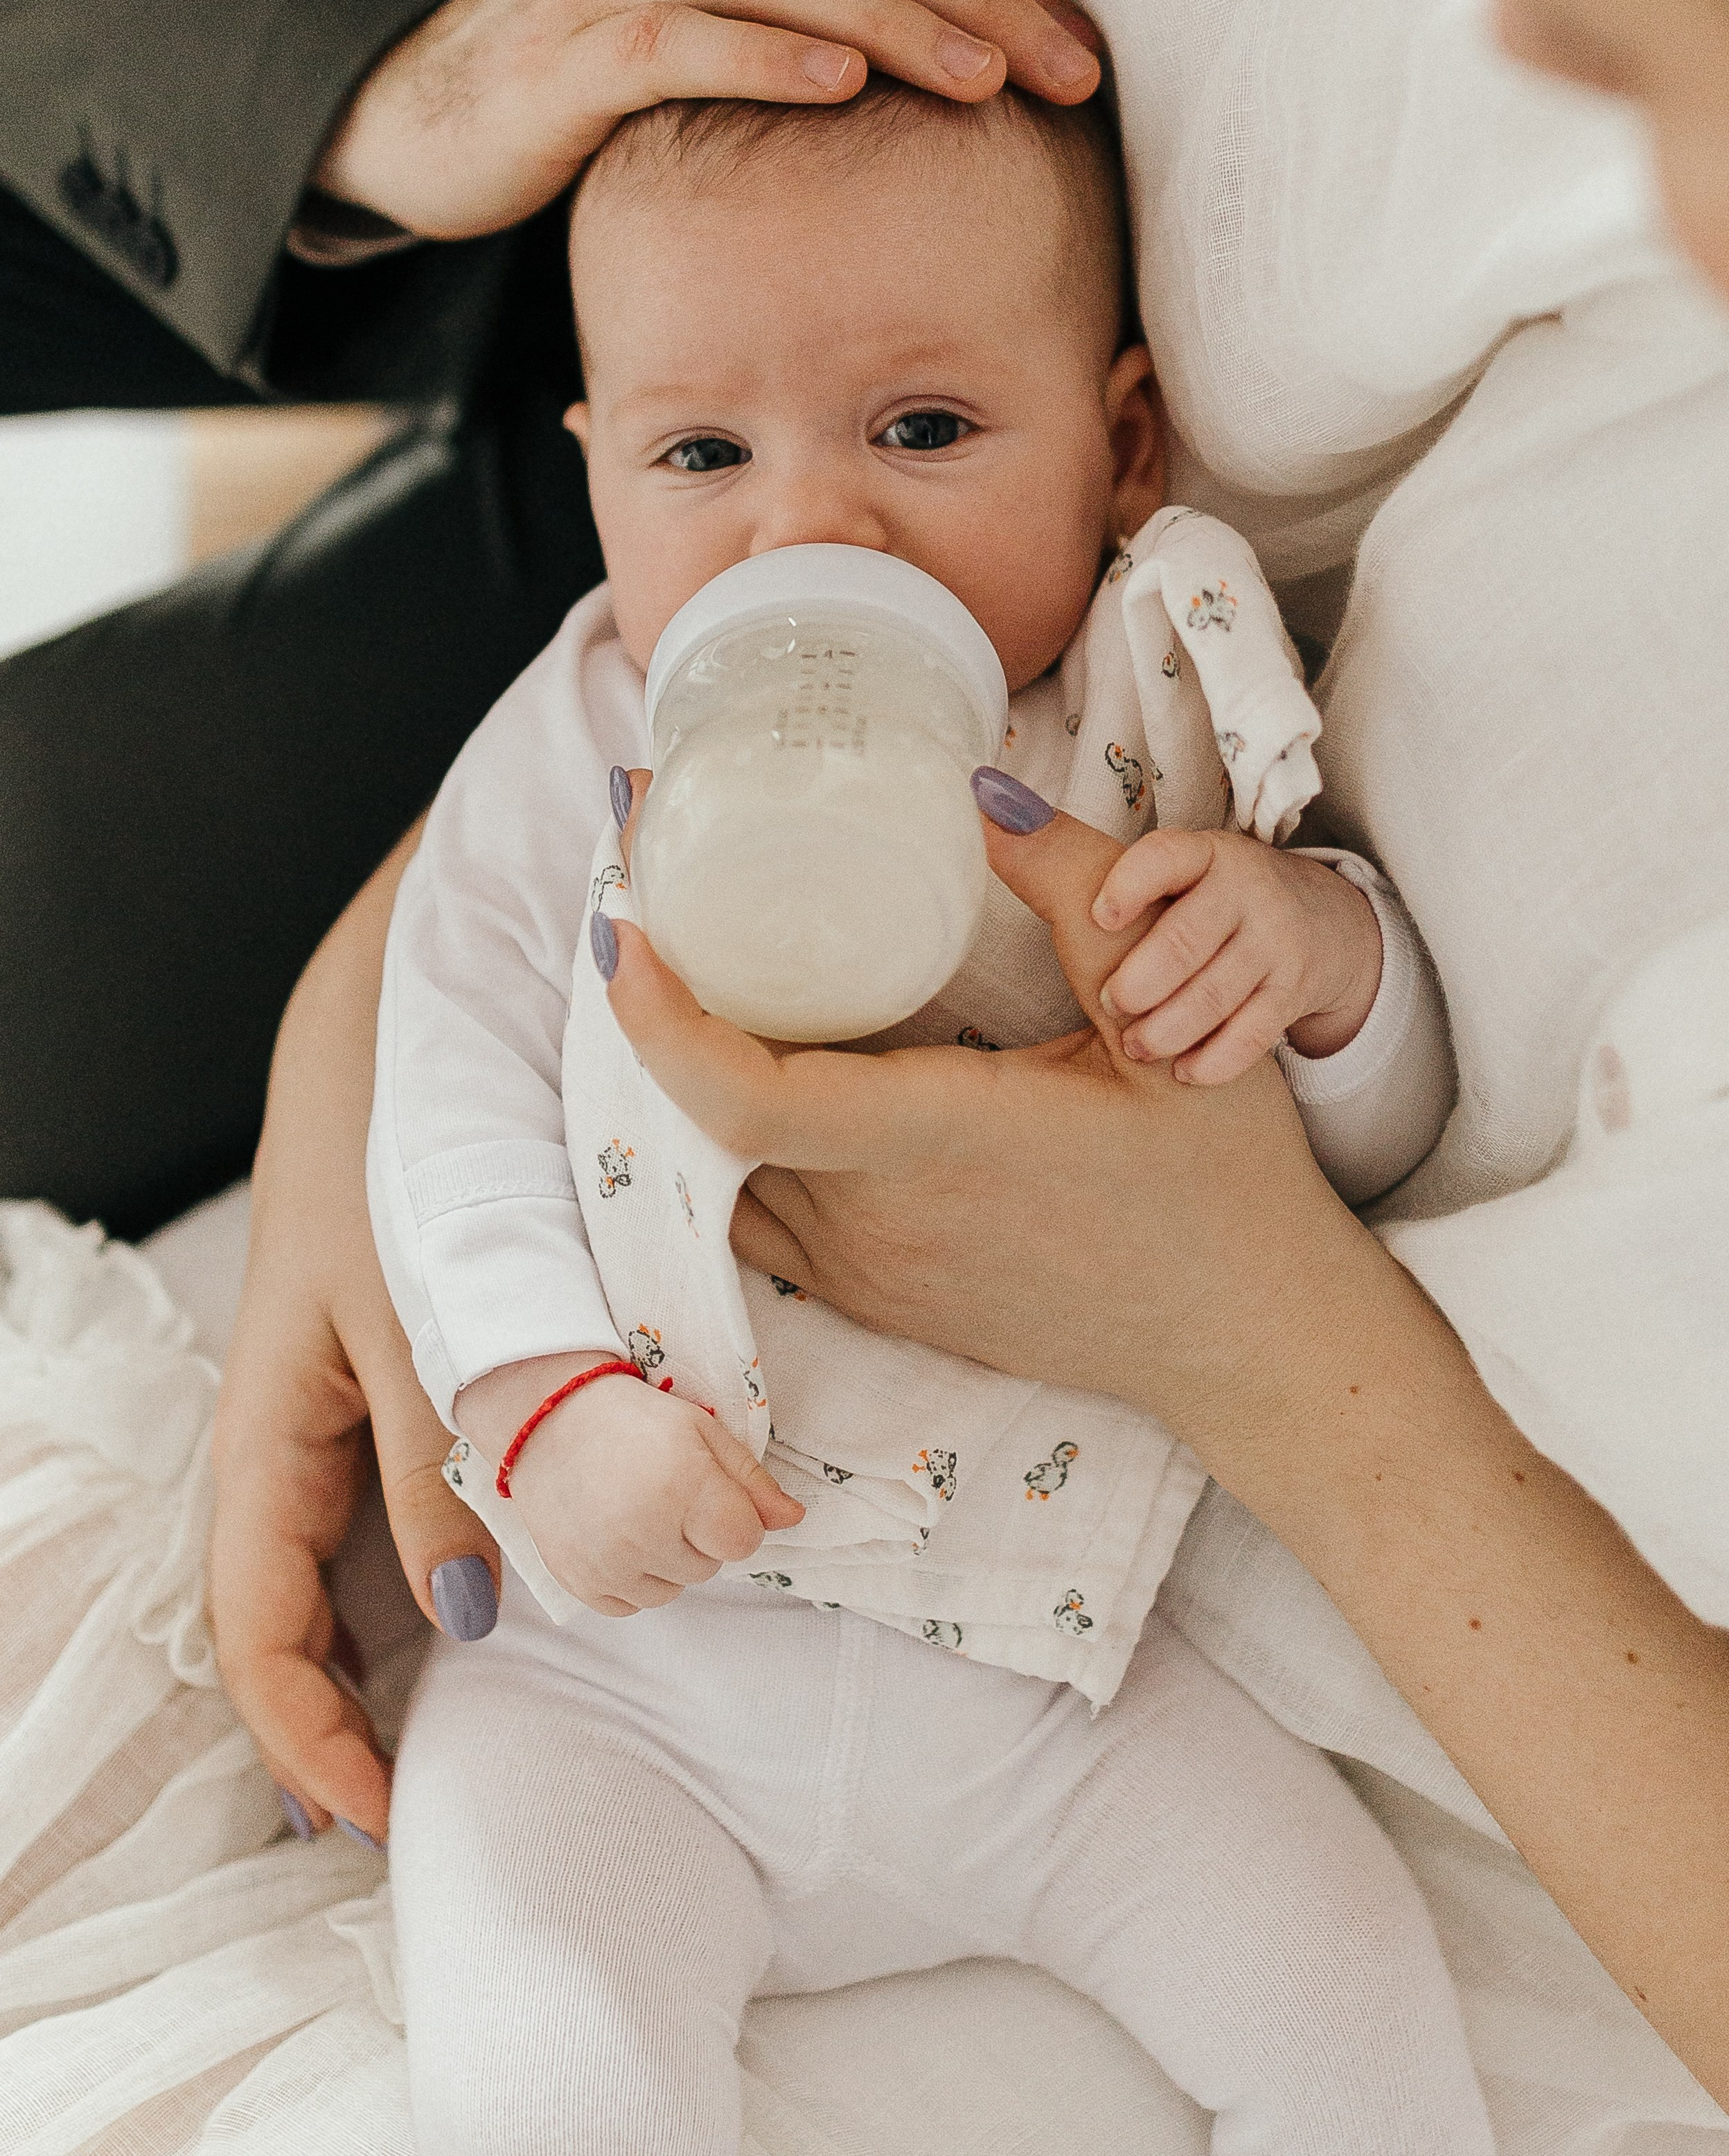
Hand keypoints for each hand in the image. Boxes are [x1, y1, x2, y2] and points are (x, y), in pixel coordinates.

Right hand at [208, 824, 499, 1849]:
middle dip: (360, 1714)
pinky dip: (475, 1552)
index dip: (307, 1739)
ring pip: (367, 1565)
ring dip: (424, 1640)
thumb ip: (443, 1457)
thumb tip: (470, 1612)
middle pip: (302, 1618)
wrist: (406, 1021)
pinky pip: (422, 1495)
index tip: (374, 1815)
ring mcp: (354, 1408)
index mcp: (270, 1432)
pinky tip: (536, 1578)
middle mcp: (300, 1437)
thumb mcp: (419, 1315)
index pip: (257, 1630)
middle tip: (437, 1793)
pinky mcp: (413, 1370)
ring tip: (501, 1708)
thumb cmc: (398, 1155)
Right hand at [315, 0, 1100, 236]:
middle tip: (1063, 67)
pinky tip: (839, 84)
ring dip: (893, 26)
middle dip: (975, 2)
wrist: (433, 113)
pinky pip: (683, 44)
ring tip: (980, 79)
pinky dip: (767, 58)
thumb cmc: (592, 76)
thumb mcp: (724, 19)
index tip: (1079, 46)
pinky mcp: (574, 54)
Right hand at [459, 1353, 802, 1616]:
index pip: (744, 1541)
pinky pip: (631, 1604)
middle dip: (696, 1536)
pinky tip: (613, 1533)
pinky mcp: (579, 1584)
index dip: (733, 1517)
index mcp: (685, 1487)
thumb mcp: (703, 1432)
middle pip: (709, 1568)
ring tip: (635, 1509)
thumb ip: (752, 1481)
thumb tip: (795, 1520)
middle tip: (662, 1490)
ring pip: (672, 1591)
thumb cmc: (634, 1419)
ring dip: (665, 1561)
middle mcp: (645, 1532)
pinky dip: (630, 1578)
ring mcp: (608, 1564)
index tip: (707, 1491)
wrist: (547, 1418)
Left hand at [604, 770, 1342, 1421]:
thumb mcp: (1162, 1021)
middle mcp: (881, 1219)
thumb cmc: (1217, 1183)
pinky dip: (730, 1138)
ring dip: (689, 1075)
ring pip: (723, 1171)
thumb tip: (981, 789)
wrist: (1242, 1342)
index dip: (661, 1017)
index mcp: (943, 1140)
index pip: (750, 1094)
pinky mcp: (874, 1298)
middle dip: (660, 1007)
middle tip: (648, 894)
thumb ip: (1074, 893)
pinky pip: (760, 1213)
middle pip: (710, 1115)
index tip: (625, 928)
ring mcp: (869, 1271)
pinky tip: (746, 1060)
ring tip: (681, 963)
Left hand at [1093, 831, 1383, 1081]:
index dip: (1131, 886)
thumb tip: (987, 805)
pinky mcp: (1294, 992)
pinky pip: (1253, 1034)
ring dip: (1168, 1028)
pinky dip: (1214, 1060)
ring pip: (1217, 994)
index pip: (1167, 858)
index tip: (1097, 917)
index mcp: (1203, 853)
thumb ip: (1067, 848)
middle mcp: (1246, 892)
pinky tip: (1183, 1072)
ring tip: (1136, 1046)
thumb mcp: (1158, 868)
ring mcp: (1276, 943)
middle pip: (1188, 938)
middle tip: (1109, 1005)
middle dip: (1143, 980)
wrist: (1324, 923)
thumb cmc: (1208, 897)